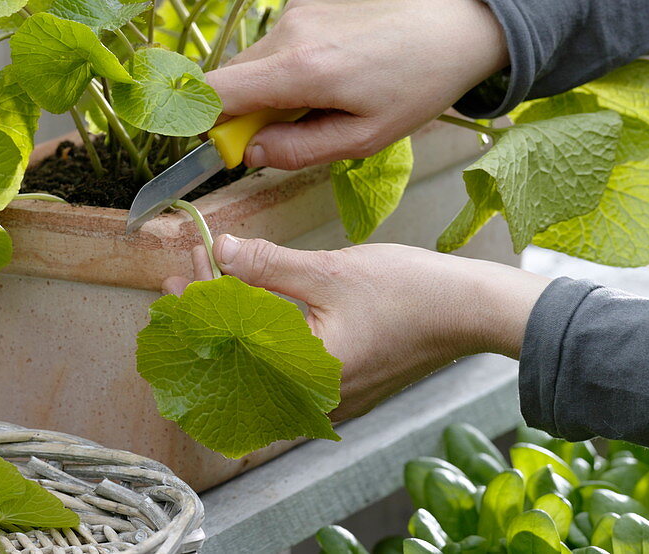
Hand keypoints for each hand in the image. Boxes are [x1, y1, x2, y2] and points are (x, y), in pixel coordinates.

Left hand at [163, 235, 548, 420]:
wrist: (470, 310)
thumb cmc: (410, 293)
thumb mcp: (329, 270)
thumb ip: (268, 264)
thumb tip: (219, 250)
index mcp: (307, 377)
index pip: (231, 342)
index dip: (201, 302)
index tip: (182, 268)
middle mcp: (313, 398)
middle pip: (238, 361)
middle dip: (206, 319)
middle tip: (177, 284)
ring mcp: (328, 397)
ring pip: (260, 365)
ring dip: (231, 326)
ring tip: (204, 291)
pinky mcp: (340, 385)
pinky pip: (284, 367)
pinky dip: (261, 336)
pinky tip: (249, 308)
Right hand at [205, 0, 509, 169]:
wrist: (455, 24)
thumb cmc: (416, 87)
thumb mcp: (363, 138)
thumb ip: (298, 150)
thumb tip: (250, 153)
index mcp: (300, 69)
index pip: (216, 91)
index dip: (209, 122)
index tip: (232, 144)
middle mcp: (289, 31)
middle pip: (230, 77)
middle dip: (245, 110)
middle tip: (289, 130)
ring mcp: (296, 8)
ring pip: (253, 59)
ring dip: (267, 86)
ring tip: (321, 97)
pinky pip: (276, 40)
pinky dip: (286, 62)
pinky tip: (331, 70)